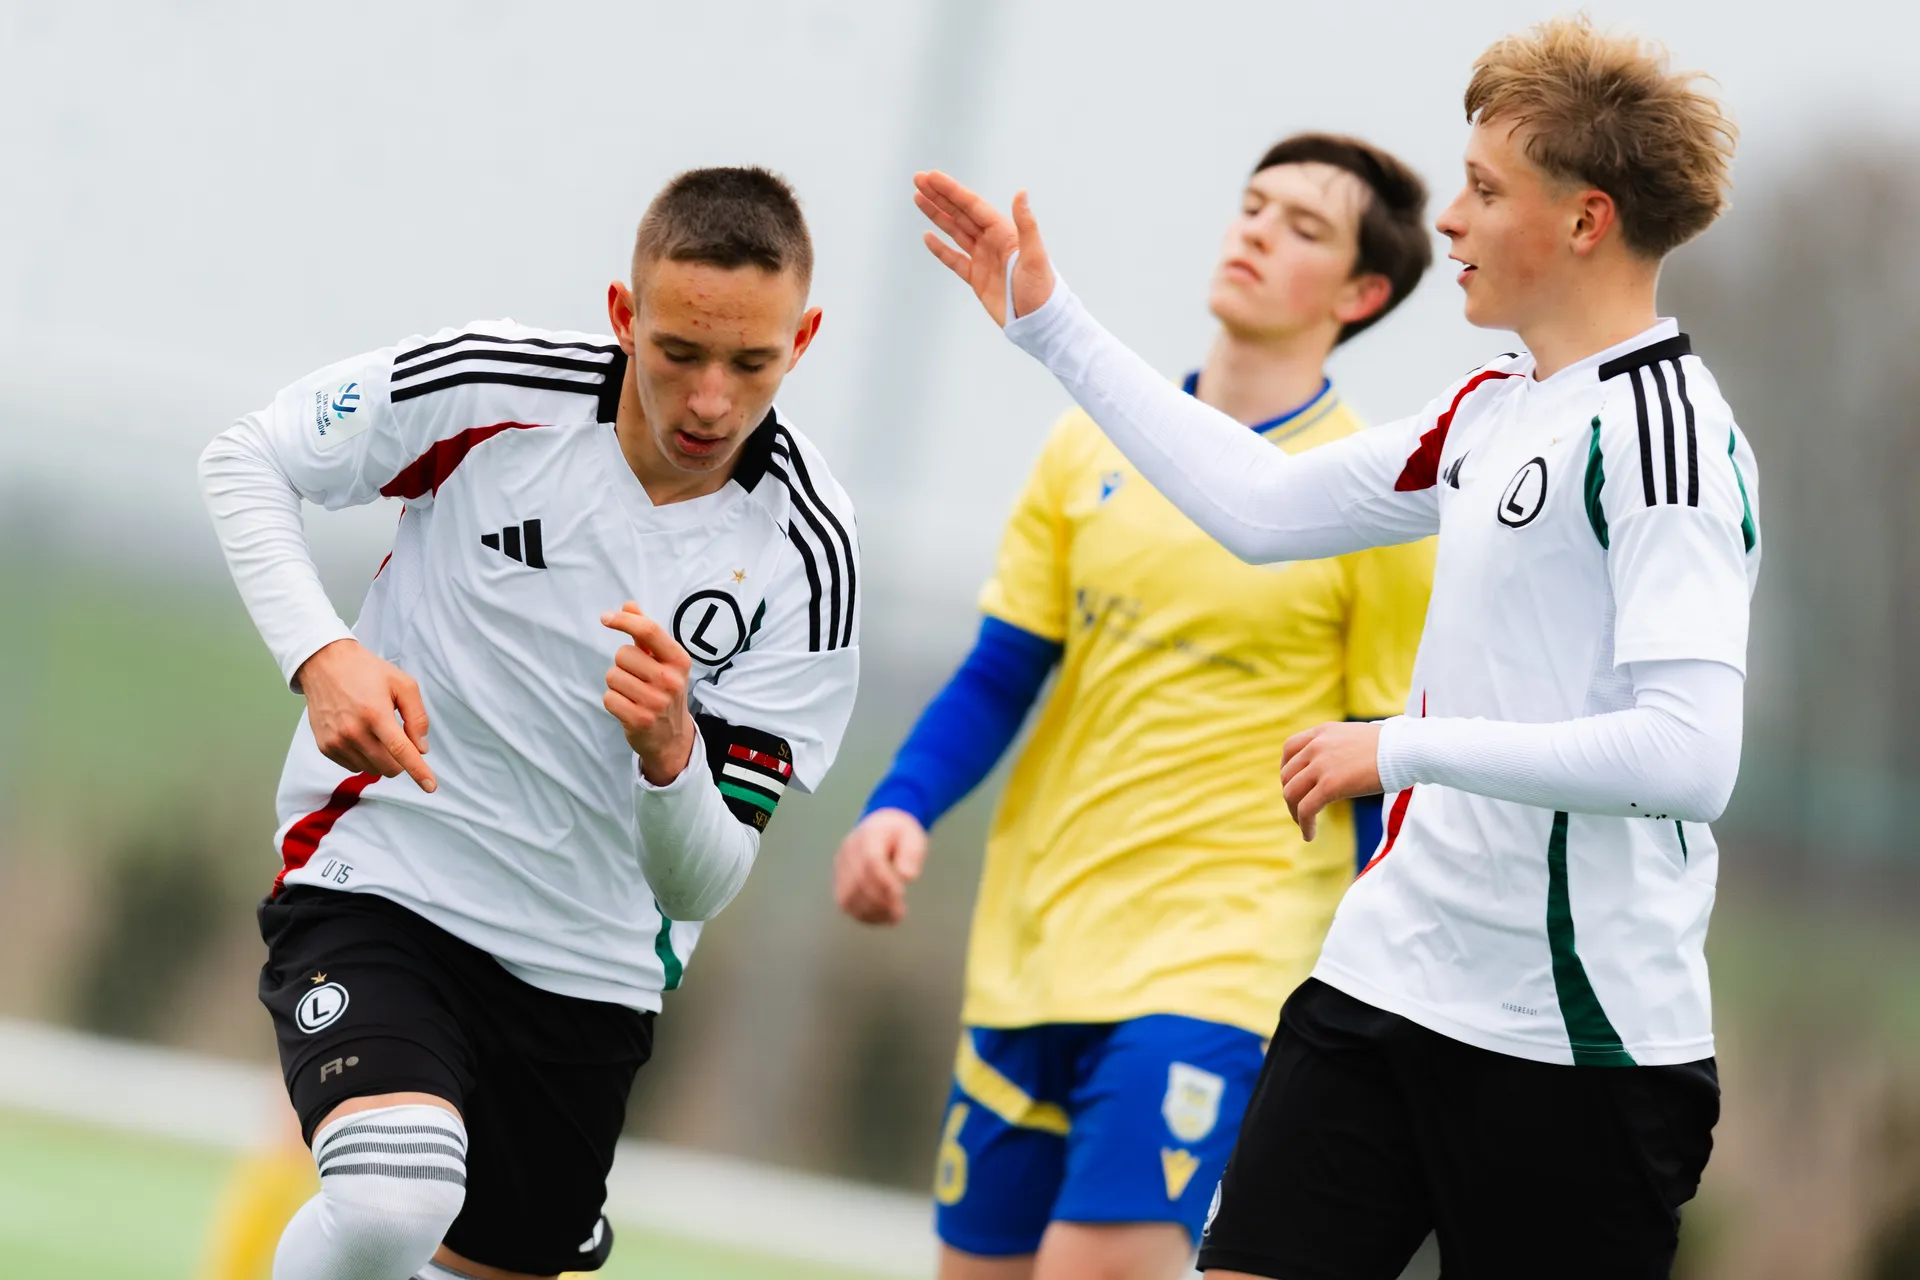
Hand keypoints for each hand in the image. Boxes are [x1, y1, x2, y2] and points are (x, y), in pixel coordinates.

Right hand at [295, 639, 434, 791]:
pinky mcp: (325, 747)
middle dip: (401, 760)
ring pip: (371, 770)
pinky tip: (361, 735)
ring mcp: (336, 741)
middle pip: (388, 767)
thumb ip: (417, 716)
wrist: (324, 664)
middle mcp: (353, 731)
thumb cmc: (367, 672)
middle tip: (398, 737)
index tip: (430, 786)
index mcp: (375, 714)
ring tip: (376, 730)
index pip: (401, 751)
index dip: (418, 771)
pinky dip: (364, 757)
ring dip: (382, 758)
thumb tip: (421, 749)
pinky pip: (353, 766)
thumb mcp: (403, 684)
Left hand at [602, 602, 697, 784]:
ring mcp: (656, 701)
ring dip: (617, 684)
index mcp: (678, 660)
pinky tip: (628, 707)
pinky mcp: (640, 719)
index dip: (624, 620)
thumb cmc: (665, 691)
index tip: (606, 618)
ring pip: (613, 676)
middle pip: (623, 654)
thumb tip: (629, 605)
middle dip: (623, 664)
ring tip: (633, 694)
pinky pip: (608, 698)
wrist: (673, 737)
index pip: (649, 631)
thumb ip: (646, 634)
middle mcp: (670, 680)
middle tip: (637, 678)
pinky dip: (613, 701)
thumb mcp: (664, 662)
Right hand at [833, 808, 929, 925]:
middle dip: (880, 901)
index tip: (901, 895)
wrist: (879, 826)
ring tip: (892, 917)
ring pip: (847, 896)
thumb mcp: (913, 837)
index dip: (884, 881)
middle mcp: (849, 851)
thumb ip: (912, 854)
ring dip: (871, 912)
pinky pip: (846, 903)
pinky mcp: (839, 881)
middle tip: (900, 913)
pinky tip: (881, 917)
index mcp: (869, 835)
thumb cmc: (899, 834)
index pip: (871, 861)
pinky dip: (863, 915)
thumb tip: (907, 876)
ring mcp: (840, 867)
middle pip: (858, 881)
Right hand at [913, 171, 1056, 325]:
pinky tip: (928, 236)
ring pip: (955, 231)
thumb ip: (1026, 224)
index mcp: (1004, 233)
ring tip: (918, 198)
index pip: (973, 206)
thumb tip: (1021, 193)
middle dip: (939, 196)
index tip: (932, 177)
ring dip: (937, 215)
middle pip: (960, 213)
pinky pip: (954, 260)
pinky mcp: (977, 278)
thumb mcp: (1035, 255)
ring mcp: (983, 259)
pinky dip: (940, 248)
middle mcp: (992, 241)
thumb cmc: (1042, 289)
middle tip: (919, 179)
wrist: (1039, 322)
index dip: (952, 191)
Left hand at [1280, 721, 1384, 841]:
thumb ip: (1339, 747)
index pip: (1289, 749)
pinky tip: (1309, 835)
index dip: (1287, 769)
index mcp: (1322, 732)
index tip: (1294, 784)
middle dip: (1291, 795)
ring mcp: (1321, 765)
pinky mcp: (1329, 785)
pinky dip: (1304, 825)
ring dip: (1295, 813)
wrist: (1407, 750)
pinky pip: (1306, 809)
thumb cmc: (1392, 747)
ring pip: (1291, 793)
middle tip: (1301, 810)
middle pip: (1287, 774)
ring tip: (1304, 825)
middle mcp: (1316, 746)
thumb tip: (1340, 763)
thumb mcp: (1356, 737)